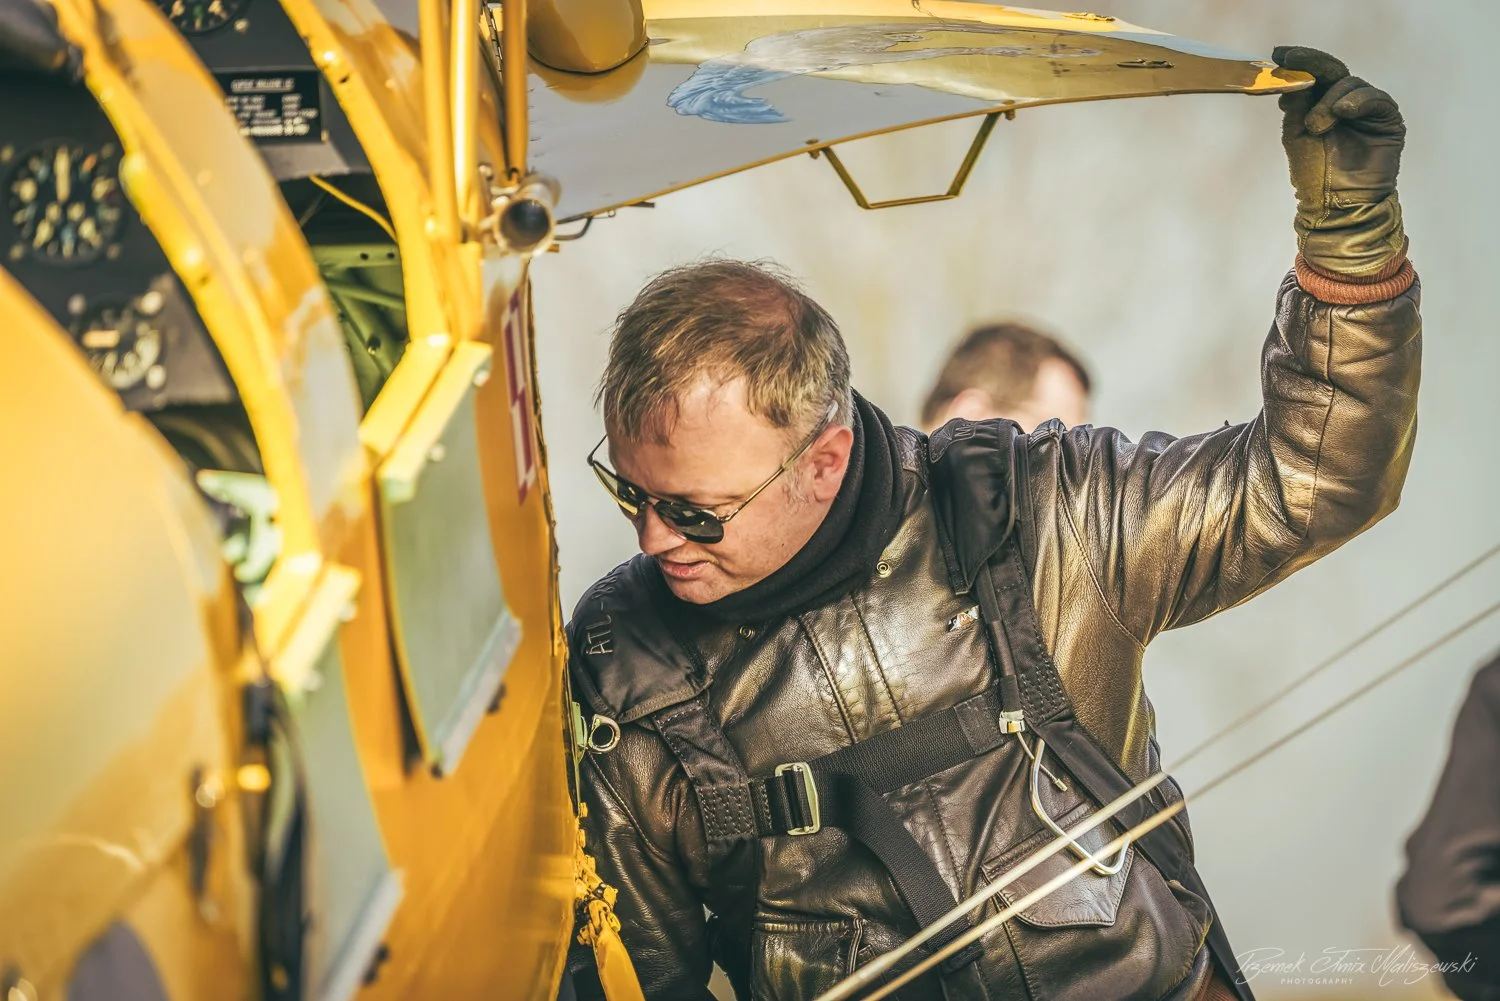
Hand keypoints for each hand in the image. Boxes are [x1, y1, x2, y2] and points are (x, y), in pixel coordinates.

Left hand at [1273, 46, 1405, 277]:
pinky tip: (1343, 111)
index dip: (1298, 62)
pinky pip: (1375, 98)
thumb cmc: (1314, 175)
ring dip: (1329, 100)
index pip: (1312, 76)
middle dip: (1312, 64)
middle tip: (1292, 60)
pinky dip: (1358, 100)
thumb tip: (1291, 80)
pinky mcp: (1386, 119)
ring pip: (1350, 84)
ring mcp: (1365, 110)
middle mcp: (1342, 104)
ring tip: (1316, 126)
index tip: (1279, 54)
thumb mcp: (1296, 136)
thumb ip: (1296, 107)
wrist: (1336, 205)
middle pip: (1332, 72)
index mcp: (1319, 106)